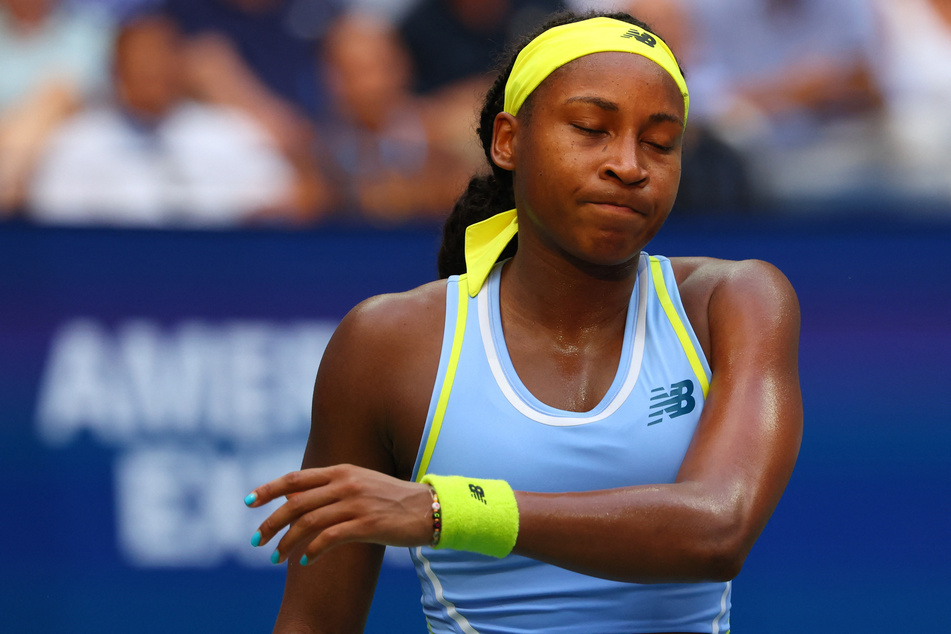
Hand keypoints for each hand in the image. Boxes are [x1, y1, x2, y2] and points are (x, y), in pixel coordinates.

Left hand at [245, 464, 433, 564]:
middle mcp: (346, 484)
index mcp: (342, 470)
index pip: (296, 478)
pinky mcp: (367, 525)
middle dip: (271, 523)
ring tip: (276, 558)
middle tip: (256, 541)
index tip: (249, 501)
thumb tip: (294, 497)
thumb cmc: (391, 498)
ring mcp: (356, 504)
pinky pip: (329, 539)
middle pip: (296, 503)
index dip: (269, 489)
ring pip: (308, 523)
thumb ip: (329, 488)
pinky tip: (304, 562)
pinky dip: (311, 552)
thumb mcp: (359, 484)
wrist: (427, 508)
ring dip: (286, 543)